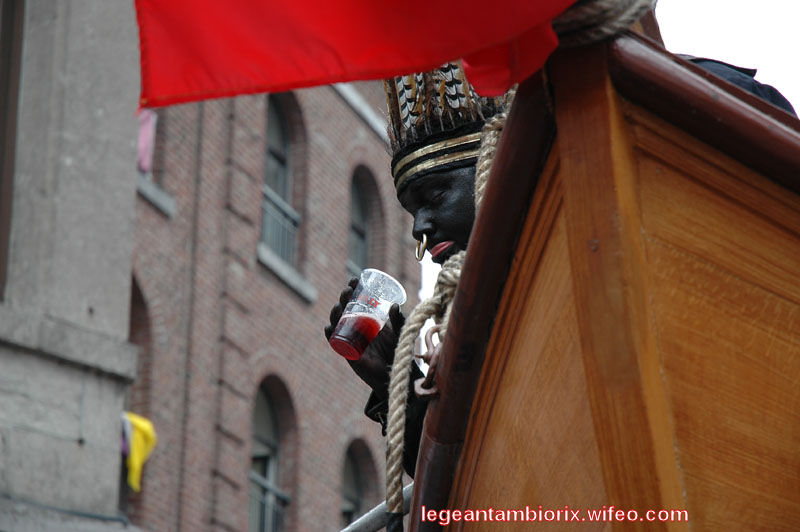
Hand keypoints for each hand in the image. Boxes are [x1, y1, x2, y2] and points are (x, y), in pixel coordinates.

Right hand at [324, 278, 404, 399]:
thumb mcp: (399, 331)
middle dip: (343, 298)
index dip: (352, 290)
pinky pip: (335, 343)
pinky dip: (330, 335)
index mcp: (366, 318)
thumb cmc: (397, 350)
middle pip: (345, 308)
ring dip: (335, 313)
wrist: (395, 372)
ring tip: (339, 305)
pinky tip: (328, 328)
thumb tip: (394, 305)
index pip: (355, 300)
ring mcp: (351, 339)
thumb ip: (398, 319)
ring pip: (337, 323)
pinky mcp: (348, 353)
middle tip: (348, 290)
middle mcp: (356, 327)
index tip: (355, 279)